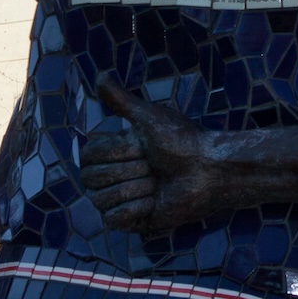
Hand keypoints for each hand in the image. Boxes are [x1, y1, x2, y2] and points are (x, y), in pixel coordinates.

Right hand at [78, 80, 228, 234]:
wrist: (209, 169)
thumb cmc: (183, 140)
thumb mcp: (149, 117)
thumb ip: (121, 101)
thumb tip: (99, 76)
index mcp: (114, 153)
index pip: (87, 156)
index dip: (114, 152)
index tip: (141, 147)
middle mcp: (114, 176)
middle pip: (91, 179)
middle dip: (128, 170)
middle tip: (154, 166)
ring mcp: (122, 200)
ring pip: (102, 200)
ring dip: (135, 189)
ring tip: (158, 184)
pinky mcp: (132, 222)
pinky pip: (113, 219)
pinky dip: (136, 209)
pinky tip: (155, 202)